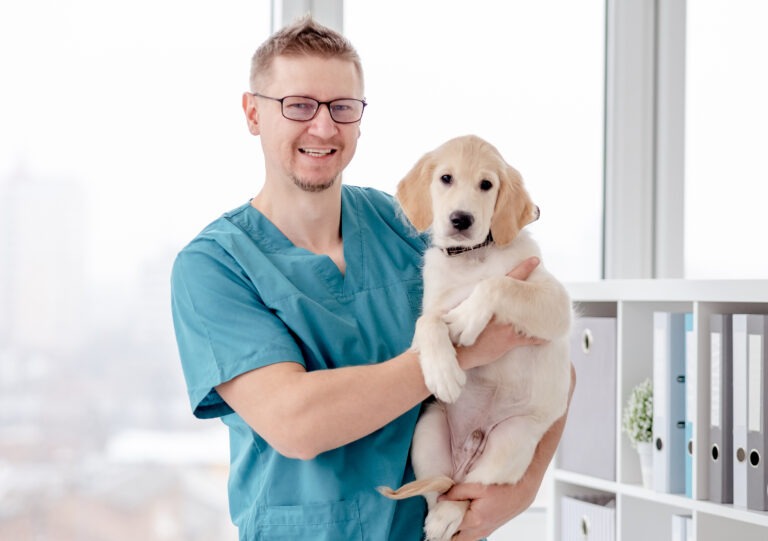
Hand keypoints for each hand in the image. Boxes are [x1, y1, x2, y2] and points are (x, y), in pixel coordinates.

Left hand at [437, 481, 537, 540]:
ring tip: (448, 519)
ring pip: (462, 540)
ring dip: (454, 532)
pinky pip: (471, 536)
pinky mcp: (487, 530)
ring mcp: (483, 532)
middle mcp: (478, 530)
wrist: (522, 492)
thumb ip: (457, 492)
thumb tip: (441, 498)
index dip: (439, 519)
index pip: (449, 526)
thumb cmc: (503, 488)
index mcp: (474, 520)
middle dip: (445, 531)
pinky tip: (461, 519)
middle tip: (438, 520)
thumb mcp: (478, 486)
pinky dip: (463, 531)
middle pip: (454, 539)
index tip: (433, 513)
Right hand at [455, 256, 544, 370]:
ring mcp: (507, 323)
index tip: (535, 259)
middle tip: (552, 282)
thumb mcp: (465, 310)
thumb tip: (483, 296)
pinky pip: (529, 338)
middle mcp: (501, 309)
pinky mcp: (509, 339)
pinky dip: (539, 338)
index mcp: (489, 299)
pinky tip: (547, 337)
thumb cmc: (458, 330)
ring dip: (541, 316)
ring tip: (555, 312)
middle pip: (524, 297)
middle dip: (537, 289)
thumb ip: (476, 302)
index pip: (509, 279)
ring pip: (530, 317)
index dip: (524, 268)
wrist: (458, 349)